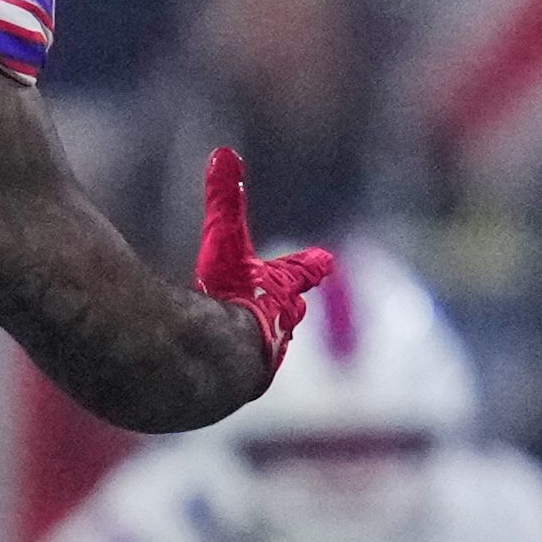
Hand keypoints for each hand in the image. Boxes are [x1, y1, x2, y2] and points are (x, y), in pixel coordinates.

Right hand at [195, 147, 336, 364]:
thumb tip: (224, 152)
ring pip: (260, 349)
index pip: (298, 272)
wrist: (216, 365)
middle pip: (288, 316)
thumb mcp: (224, 243)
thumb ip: (224, 200)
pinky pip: (231, 375)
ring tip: (249, 343)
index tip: (325, 261)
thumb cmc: (227, 297)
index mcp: (279, 293)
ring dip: (256, 343)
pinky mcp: (231, 389)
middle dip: (289, 309)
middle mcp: (275, 330)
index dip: (308, 265)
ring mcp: (256, 362)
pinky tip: (215, 375)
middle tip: (295, 307)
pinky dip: (225, 369)